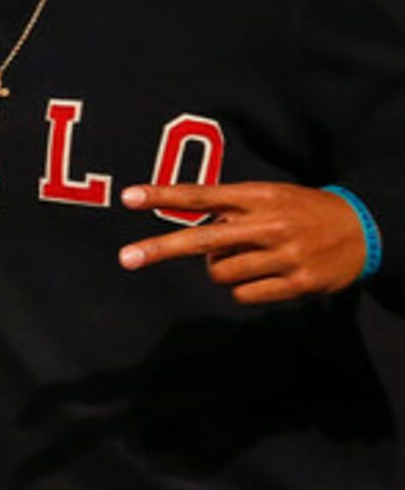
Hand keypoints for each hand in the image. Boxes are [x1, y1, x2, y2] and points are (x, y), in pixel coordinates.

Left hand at [119, 181, 368, 304]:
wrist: (364, 230)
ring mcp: (284, 256)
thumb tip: (193, 236)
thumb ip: (232, 209)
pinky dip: (244, 289)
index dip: (164, 196)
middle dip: (160, 248)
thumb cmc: (303, 212)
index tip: (128, 197)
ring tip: (248, 258)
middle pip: (202, 238)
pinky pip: (242, 295)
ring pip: (219, 273)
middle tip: (126, 258)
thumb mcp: (272, 197)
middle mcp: (269, 225)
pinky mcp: (297, 284)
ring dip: (221, 270)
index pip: (203, 194)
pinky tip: (265, 276)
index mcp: (261, 196)